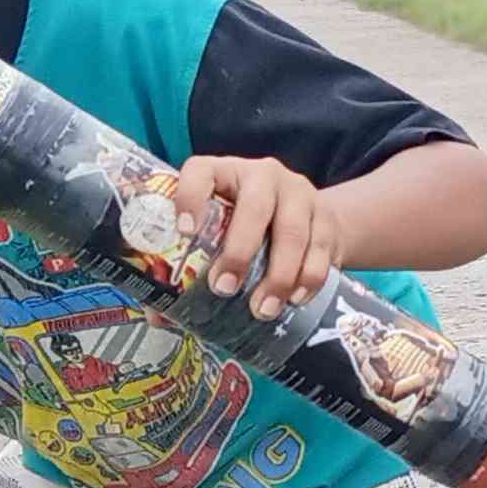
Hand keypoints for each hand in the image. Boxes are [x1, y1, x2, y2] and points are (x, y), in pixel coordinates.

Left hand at [168, 154, 342, 318]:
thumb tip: (159, 316)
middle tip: (224, 288)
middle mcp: (263, 175)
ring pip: (293, 232)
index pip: (202, 172)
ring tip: (262, 309)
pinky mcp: (327, 217)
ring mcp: (299, 194)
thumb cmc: (249, 229)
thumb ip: (189, 269)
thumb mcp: (220, 234)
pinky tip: (294, 300)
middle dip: (239, 251)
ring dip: (278, 275)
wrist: (311, 219)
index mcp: (224, 173)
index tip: (185, 233)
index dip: (190, 197)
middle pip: (255, 207)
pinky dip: (308, 279)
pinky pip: (321, 250)